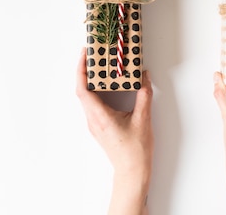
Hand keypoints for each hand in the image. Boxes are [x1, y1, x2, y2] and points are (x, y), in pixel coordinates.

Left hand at [76, 48, 152, 214]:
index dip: (81, 70)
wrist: (132, 172)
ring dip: (90, 81)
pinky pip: (93, 104)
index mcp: (100, 116)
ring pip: (87, 98)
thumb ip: (144, 95)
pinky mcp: (100, 127)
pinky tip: (107, 86)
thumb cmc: (136, 150)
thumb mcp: (144, 119)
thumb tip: (144, 77)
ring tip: (99, 67)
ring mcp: (95, 124)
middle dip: (85, 71)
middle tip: (92, 54)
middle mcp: (93, 120)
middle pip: (82, 90)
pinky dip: (96, 91)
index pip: (83, 89)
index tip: (84, 54)